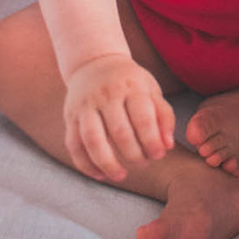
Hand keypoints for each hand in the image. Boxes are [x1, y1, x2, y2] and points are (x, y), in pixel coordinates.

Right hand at [63, 54, 175, 183]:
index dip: (152, 141)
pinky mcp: (70, 116)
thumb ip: (163, 116)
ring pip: (92, 140)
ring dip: (108, 164)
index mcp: (131, 86)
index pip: (143, 118)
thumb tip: (168, 146)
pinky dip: (85, 164)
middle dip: (134, 155)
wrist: (94, 62)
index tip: (158, 155)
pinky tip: (99, 174)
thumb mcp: (151, 89)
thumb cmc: (129, 82)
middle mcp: (106, 94)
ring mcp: (85, 105)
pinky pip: (74, 145)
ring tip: (121, 176)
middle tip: (144, 163)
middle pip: (119, 132)